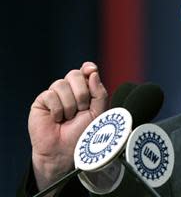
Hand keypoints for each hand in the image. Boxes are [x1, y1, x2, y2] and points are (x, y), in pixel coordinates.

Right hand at [28, 62, 108, 191]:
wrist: (66, 151)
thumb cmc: (83, 134)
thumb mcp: (98, 113)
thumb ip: (99, 93)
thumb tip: (92, 72)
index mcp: (85, 90)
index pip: (86, 70)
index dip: (88, 68)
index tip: (91, 70)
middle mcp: (70, 90)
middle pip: (75, 74)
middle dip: (82, 93)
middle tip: (82, 109)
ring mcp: (55, 94)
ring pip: (62, 84)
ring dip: (70, 104)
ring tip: (69, 118)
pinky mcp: (42, 101)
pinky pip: (50, 94)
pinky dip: (57, 108)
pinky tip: (57, 119)